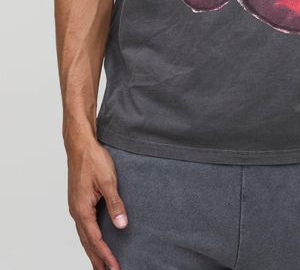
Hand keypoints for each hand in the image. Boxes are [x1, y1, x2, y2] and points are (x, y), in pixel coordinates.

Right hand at [66, 139, 127, 269]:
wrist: (80, 145)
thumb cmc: (93, 159)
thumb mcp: (108, 181)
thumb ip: (115, 203)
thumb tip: (121, 225)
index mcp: (82, 209)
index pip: (95, 239)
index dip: (106, 255)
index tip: (115, 267)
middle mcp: (76, 211)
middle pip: (87, 242)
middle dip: (97, 259)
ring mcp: (76, 207)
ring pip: (84, 235)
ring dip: (92, 251)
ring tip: (100, 265)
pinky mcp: (78, 201)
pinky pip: (83, 226)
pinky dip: (89, 238)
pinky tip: (94, 241)